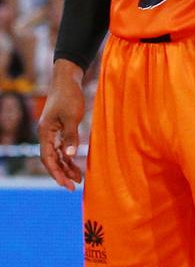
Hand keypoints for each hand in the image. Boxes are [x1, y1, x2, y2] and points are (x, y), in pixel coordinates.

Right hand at [38, 60, 84, 190]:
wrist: (68, 78)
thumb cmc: (69, 95)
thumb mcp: (71, 116)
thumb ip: (70, 135)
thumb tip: (70, 154)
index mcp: (45, 133)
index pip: (48, 159)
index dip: (56, 173)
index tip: (66, 185)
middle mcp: (46, 134)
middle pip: (51, 160)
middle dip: (61, 173)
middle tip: (73, 187)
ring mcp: (52, 132)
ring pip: (57, 154)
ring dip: (66, 166)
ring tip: (78, 179)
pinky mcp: (60, 128)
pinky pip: (62, 147)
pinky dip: (68, 156)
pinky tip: (76, 163)